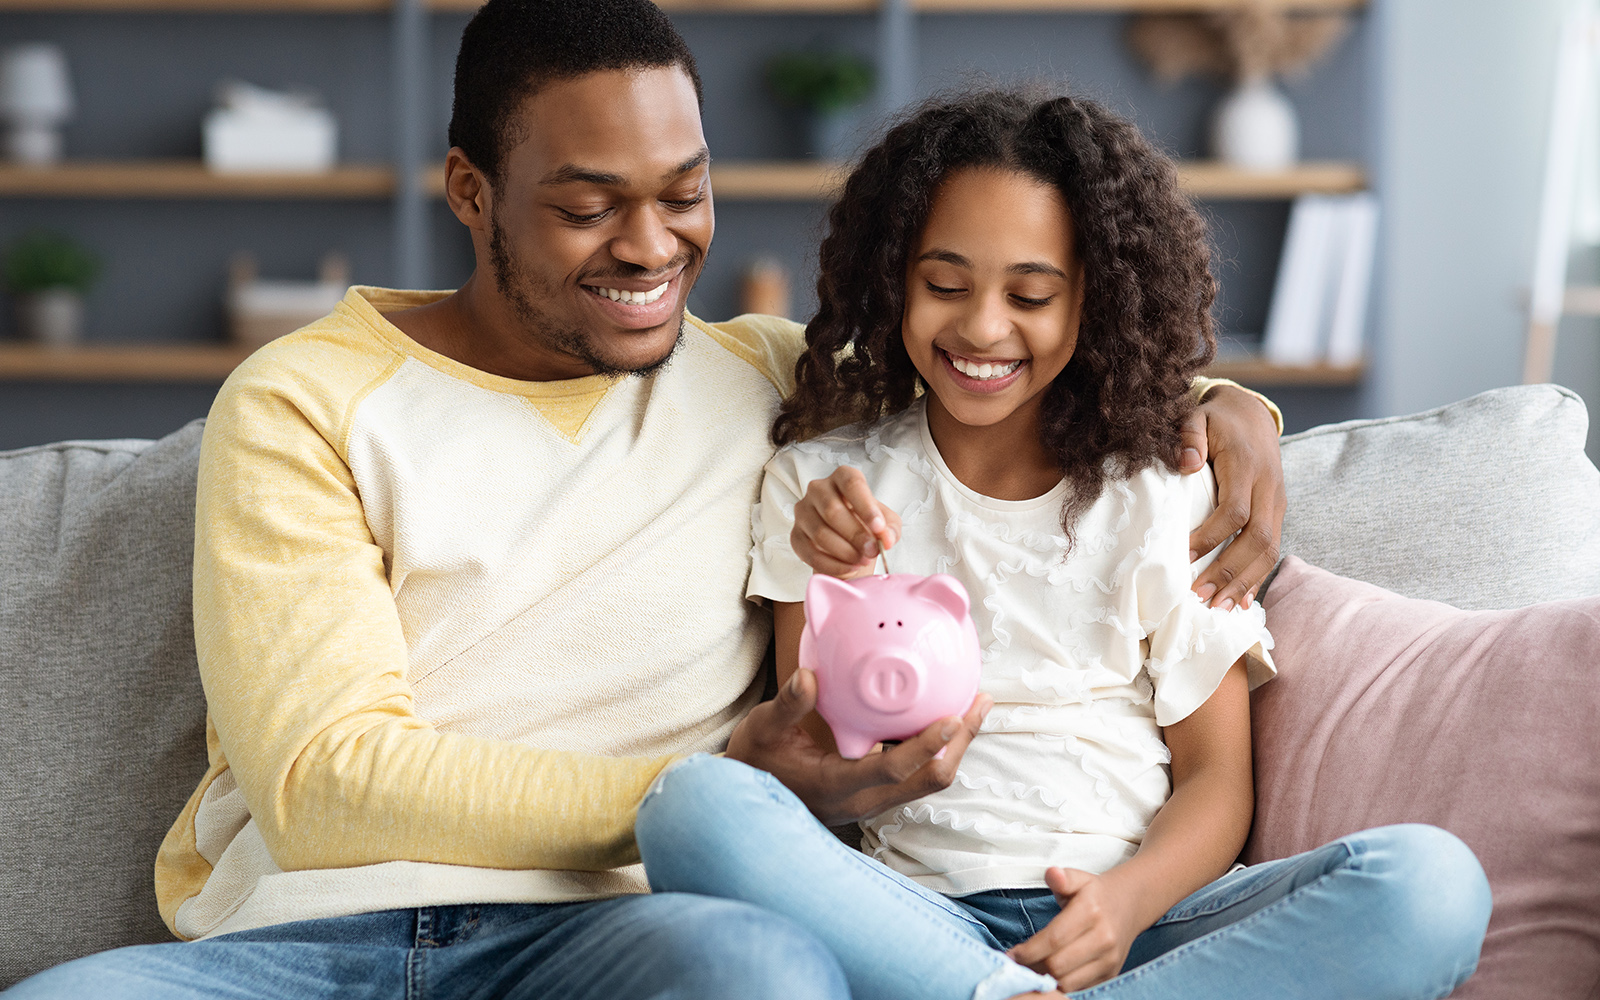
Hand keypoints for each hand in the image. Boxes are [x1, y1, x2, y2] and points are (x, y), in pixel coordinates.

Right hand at [723, 667, 990, 825]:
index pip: (892, 769)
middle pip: (927, 780)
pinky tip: (941, 715)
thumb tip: (809, 674)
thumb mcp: (763, 729)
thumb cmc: (756, 761)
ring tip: (974, 706)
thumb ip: (788, 704)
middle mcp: (863, 800)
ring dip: (954, 746)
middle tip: (978, 704)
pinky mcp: (876, 793)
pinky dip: (935, 746)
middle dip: (960, 744)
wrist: (750, 800)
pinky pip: (916, 773)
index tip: (952, 716)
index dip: (926, 745)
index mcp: (838, 786)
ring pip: (927, 780)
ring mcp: (873, 800)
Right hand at [791, 466, 901, 578]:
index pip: (852, 484)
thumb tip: (886, 539)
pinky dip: (831, 565)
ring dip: (844, 552)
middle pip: (832, 510)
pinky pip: (809, 552)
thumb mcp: (886, 522)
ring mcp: (803, 511)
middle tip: (872, 551)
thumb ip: (889, 528)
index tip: (878, 528)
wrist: (850, 541)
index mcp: (843, 477)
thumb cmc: (866, 524)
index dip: (866, 507)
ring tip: (861, 561)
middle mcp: (818, 489)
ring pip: (820, 533)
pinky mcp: (795, 535)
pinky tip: (848, 569)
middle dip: (855, 535)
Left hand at [1007, 867, 1141, 992]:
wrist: (1128, 905)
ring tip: (1031, 969)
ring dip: (1045, 979)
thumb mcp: (1078, 878)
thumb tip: (1052, 874)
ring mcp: (1109, 960)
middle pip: (1058, 965)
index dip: (1028, 950)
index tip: (1010, 954)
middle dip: (1032, 967)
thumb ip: (1063, 877)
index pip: (1054, 939)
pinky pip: (1079, 988)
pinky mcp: (1110, 974)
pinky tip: (1048, 975)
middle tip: (1016, 964)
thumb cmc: (1094, 894)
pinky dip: (1060, 986)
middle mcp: (1103, 938)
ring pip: (1068, 982)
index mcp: (1091, 912)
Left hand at [1176, 384, 1285, 608]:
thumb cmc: (1216, 419)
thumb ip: (1189, 435)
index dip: (1211, 537)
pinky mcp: (1277, 512)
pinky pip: (1273, 548)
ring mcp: (1277, 502)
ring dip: (1245, 582)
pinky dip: (1258, 576)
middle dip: (1229, 572)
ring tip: (1220, 609)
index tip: (1183, 556)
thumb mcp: (1197, 416)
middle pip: (1257, 538)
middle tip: (1200, 598)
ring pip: (1270, 549)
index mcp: (1247, 465)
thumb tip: (1186, 463)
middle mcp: (1268, 487)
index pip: (1234, 511)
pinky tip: (1243, 601)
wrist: (1251, 413)